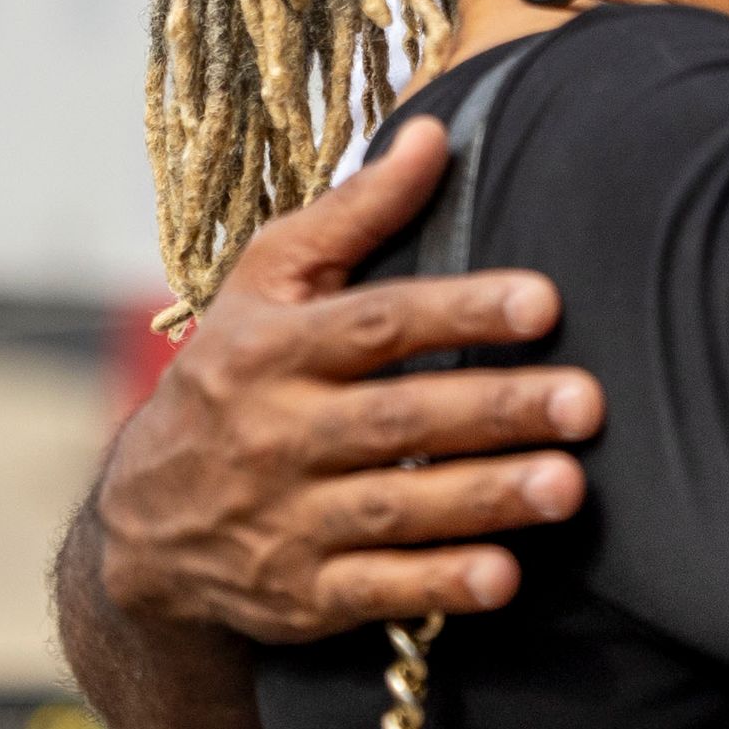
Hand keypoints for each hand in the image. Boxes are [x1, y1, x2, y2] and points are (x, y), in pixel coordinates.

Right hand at [96, 119, 603, 639]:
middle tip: (587, 403)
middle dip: (497, 410)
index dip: (461, 311)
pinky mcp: (299, 595)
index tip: (544, 301)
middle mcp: (276, 433)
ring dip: (486, 499)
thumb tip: (434, 132)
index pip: (377, 324)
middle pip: (399, 419)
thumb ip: (353, 212)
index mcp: (272, 349)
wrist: (141, 524)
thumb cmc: (230, 374)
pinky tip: (505, 576)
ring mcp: (285, 520)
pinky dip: (438, 587)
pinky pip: (375, 591)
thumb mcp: (267, 284)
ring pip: (395, 508)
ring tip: (569, 487)